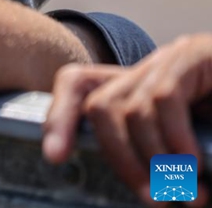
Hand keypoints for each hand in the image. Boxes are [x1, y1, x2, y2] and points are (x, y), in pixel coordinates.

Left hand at [43, 33, 211, 204]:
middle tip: (152, 199)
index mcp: (138, 88)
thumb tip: (149, 193)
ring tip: (187, 192)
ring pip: (129, 108)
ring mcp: (169, 60)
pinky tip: (194, 164)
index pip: (78, 85)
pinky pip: (162, 100)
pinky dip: (174, 139)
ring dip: (154, 159)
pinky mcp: (193, 56)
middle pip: (98, 104)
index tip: (56, 157)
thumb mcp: (187, 148)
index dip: (59, 115)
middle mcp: (146, 69)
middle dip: (118, 158)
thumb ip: (164, 160)